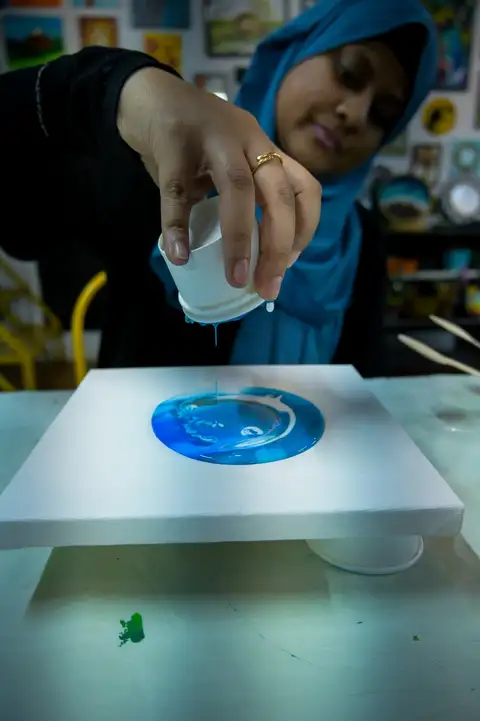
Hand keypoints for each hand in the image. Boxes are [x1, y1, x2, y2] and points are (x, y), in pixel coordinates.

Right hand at [117, 67, 321, 299]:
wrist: (147, 95)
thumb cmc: (191, 140)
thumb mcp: (226, 163)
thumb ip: (240, 198)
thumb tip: (250, 255)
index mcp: (264, 147)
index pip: (304, 186)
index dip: (306, 228)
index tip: (291, 263)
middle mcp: (246, 139)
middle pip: (278, 194)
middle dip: (279, 247)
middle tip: (267, 287)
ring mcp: (211, 138)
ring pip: (238, 189)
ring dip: (241, 240)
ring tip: (236, 278)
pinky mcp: (172, 144)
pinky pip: (177, 192)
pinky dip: (178, 228)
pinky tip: (178, 255)